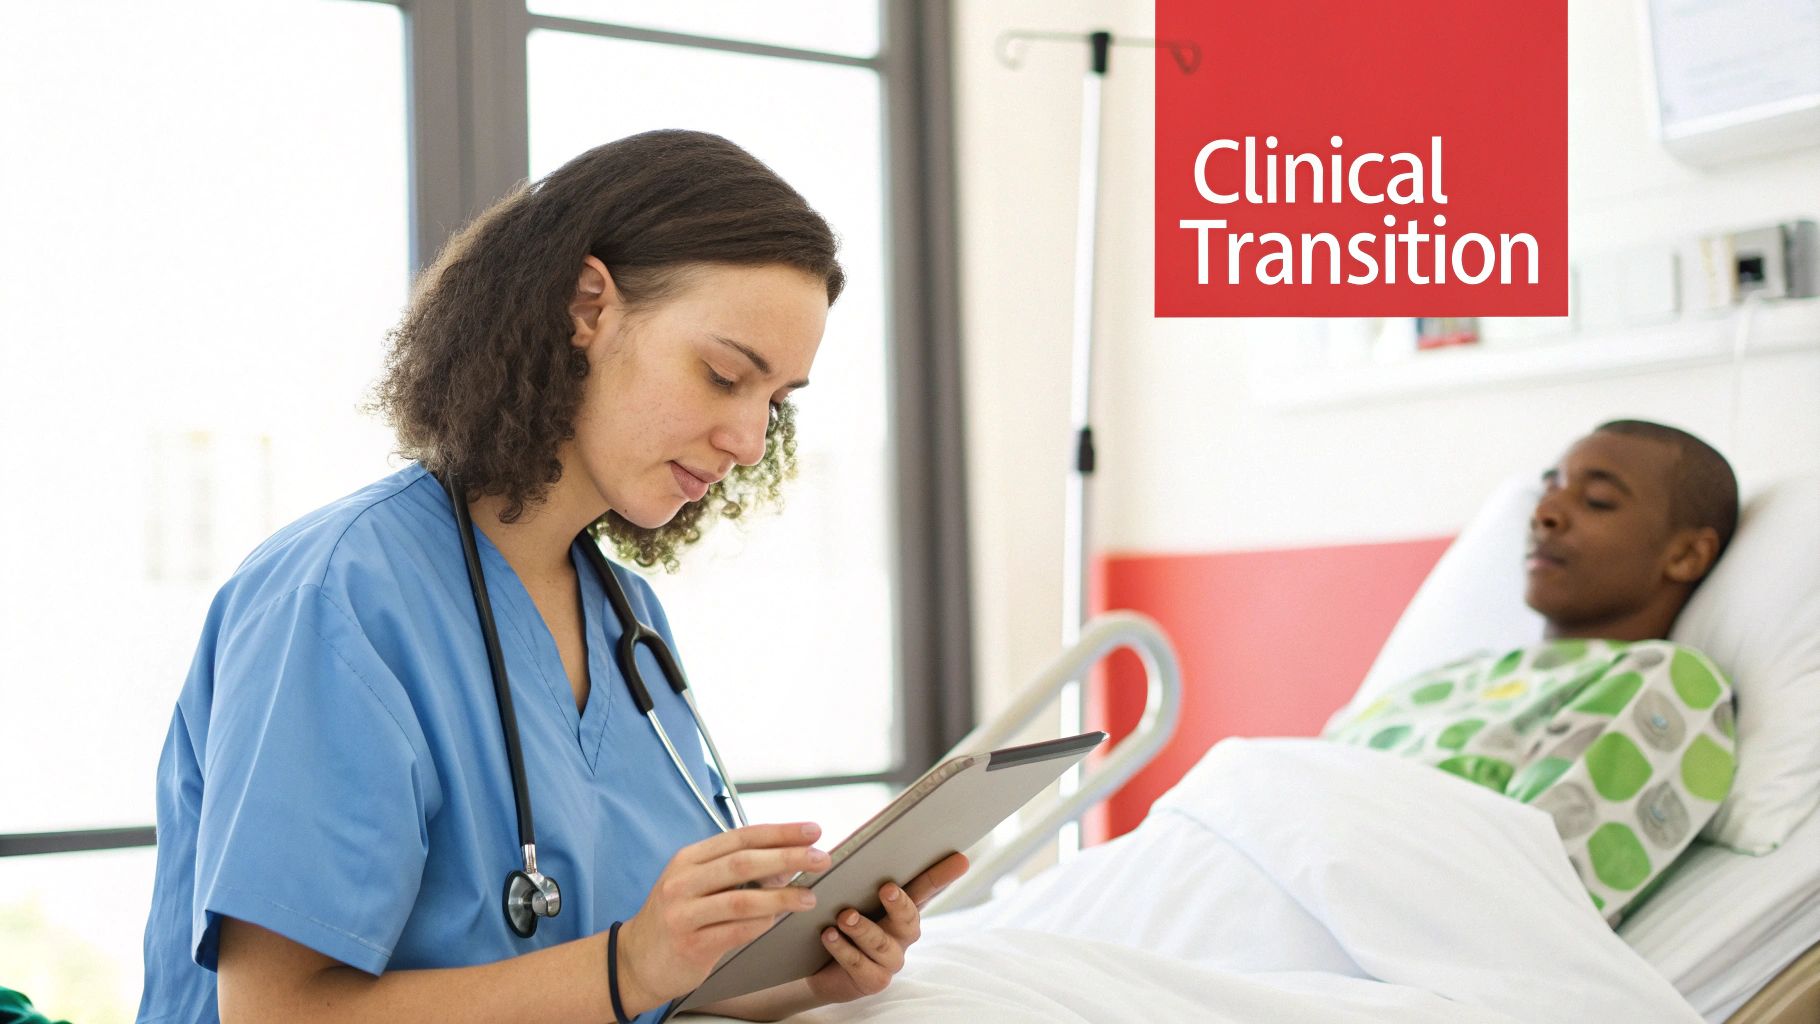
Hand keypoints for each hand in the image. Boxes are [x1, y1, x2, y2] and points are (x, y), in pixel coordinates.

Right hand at [616, 822, 829, 1014]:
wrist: (635, 960)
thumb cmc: (676, 917)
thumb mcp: (696, 884)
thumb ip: (734, 872)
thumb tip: (786, 864)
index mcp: (688, 859)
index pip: (740, 837)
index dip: (779, 832)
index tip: (812, 830)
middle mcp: (683, 882)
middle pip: (744, 862)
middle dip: (788, 858)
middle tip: (820, 858)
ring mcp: (683, 913)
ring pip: (742, 900)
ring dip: (781, 898)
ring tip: (808, 897)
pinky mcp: (689, 944)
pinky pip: (735, 932)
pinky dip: (761, 925)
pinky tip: (776, 920)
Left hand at [803, 851, 969, 1004]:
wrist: (815, 967)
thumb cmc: (837, 922)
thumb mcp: (849, 897)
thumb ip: (859, 879)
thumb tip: (858, 848)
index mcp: (901, 910)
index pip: (926, 889)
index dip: (943, 875)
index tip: (961, 860)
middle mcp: (902, 935)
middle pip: (909, 919)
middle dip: (899, 903)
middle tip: (886, 888)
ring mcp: (891, 960)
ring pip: (880, 943)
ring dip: (862, 928)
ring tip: (844, 916)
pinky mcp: (874, 981)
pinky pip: (860, 964)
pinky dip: (843, 949)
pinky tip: (829, 935)